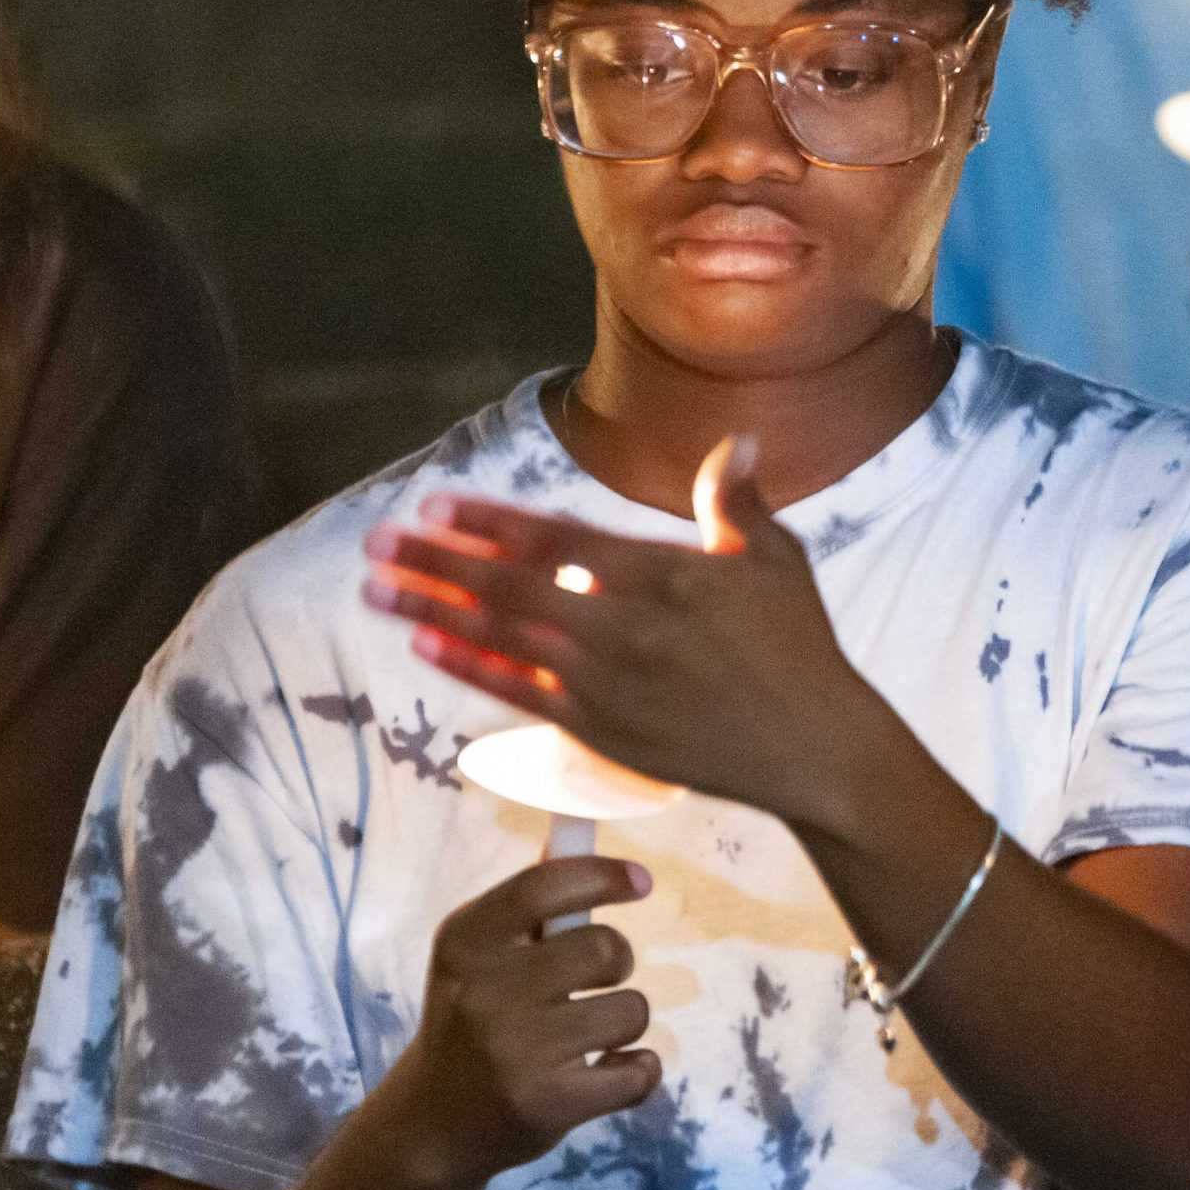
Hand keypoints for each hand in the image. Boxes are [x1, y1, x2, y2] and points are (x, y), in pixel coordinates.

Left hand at [359, 443, 891, 831]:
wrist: (814, 749)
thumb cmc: (799, 646)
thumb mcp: (775, 559)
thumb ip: (735, 499)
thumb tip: (733, 440)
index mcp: (663, 575)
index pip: (555, 540)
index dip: (489, 522)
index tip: (436, 505)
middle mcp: (625, 629)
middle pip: (509, 588)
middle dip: (434, 563)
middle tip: (376, 543)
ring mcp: (607, 686)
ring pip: (502, 640)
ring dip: (432, 614)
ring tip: (376, 592)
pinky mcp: (603, 733)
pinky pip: (520, 695)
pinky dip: (469, 669)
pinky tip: (427, 649)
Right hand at [383, 857, 659, 1189]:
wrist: (432, 1122)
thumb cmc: (468, 1018)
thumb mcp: (475, 954)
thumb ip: (525, 902)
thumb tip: (575, 838)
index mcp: (465, 941)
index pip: (545, 886)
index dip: (603, 875)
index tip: (641, 883)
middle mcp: (486, 992)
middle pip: (606, 948)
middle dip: (617, 961)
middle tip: (594, 981)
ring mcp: (516, 1052)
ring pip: (631, 1010)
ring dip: (624, 1020)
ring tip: (589, 1035)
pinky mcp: (548, 1105)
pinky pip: (638, 1072)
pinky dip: (638, 1069)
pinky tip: (609, 1071)